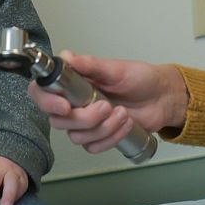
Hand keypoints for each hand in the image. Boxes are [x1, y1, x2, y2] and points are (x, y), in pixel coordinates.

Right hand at [27, 51, 187, 154]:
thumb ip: (90, 65)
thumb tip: (67, 57)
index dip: (46, 102)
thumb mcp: (116, 69)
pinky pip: (93, 147)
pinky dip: (111, 138)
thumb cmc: (140, 78)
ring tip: (123, 113)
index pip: (42, 93)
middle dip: (84, 118)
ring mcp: (86, 122)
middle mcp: (74, 103)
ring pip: (77, 136)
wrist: (162, 97)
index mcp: (72, 83)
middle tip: (107, 105)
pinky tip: (126, 124)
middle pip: (59, 121)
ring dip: (103, 128)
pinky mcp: (99, 136)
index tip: (65, 106)